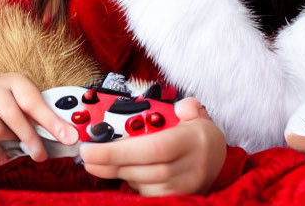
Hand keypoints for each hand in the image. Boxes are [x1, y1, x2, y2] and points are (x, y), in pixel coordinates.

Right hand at [0, 72, 79, 164]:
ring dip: (7, 142)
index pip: (34, 102)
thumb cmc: (9, 102)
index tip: (68, 137)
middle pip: (13, 115)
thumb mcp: (27, 104)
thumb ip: (46, 118)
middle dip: (29, 138)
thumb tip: (71, 136)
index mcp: (16, 80)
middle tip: (40, 156)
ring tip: (15, 146)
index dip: (51, 122)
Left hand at [81, 97, 226, 195]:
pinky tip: (122, 171)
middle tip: (86, 157)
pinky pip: (148, 194)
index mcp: (192, 141)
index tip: (91, 149)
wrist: (218, 159)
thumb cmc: (199, 132)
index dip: (120, 151)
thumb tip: (181, 108)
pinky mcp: (178, 198)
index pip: (153, 148)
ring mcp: (184, 187)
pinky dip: (132, 183)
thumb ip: (187, 106)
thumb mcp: (196, 114)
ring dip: (119, 174)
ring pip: (143, 184)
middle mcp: (190, 168)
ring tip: (100, 162)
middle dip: (110, 164)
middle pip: (143, 170)